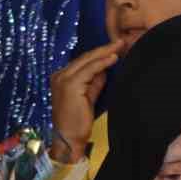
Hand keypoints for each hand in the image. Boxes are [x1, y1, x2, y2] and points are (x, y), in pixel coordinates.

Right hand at [47, 42, 122, 163]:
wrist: (69, 139)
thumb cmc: (78, 123)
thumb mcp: (88, 98)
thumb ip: (94, 83)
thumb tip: (104, 70)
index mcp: (62, 78)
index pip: (83, 63)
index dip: (99, 54)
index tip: (114, 48)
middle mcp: (60, 76)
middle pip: (84, 58)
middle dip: (103, 49)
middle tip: (120, 41)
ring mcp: (63, 79)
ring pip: (87, 61)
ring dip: (104, 52)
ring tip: (119, 45)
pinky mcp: (69, 85)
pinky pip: (89, 70)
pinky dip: (102, 62)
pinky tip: (112, 57)